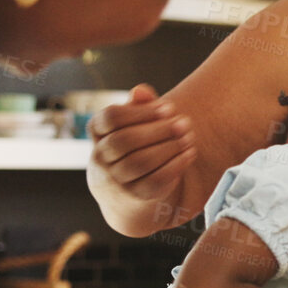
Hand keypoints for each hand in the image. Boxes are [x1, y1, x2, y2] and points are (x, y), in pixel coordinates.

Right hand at [90, 84, 196, 210]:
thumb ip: (138, 105)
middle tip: (184, 122)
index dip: (140, 111)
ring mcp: (115, 180)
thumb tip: (141, 90)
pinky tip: (190, 153)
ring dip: (169, 147)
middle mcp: (100, 158)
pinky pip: (155, 181)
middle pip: (125, 140)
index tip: (168, 107)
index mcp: (97, 132)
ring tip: (189, 136)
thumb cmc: (133, 144)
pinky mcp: (135, 196)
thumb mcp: (132, 122)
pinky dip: (175, 166)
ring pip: (140, 162)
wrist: (125, 189)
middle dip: (158, 130)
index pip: (111, 117)